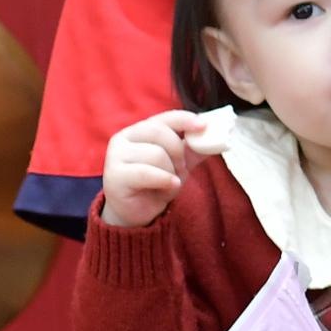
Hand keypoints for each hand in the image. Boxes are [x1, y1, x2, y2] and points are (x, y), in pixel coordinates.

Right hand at [99, 107, 237, 228]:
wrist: (136, 212)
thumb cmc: (156, 184)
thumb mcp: (179, 164)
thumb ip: (193, 149)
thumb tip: (215, 136)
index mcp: (139, 131)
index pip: (163, 118)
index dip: (184, 119)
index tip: (203, 126)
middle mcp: (124, 139)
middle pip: (160, 133)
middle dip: (178, 152)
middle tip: (182, 169)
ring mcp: (116, 156)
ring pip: (155, 154)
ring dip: (171, 171)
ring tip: (169, 183)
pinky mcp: (115, 175)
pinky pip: (146, 172)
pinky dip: (164, 179)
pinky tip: (170, 186)